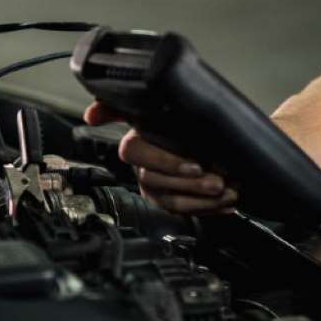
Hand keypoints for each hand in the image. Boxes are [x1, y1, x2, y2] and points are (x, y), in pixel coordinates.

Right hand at [82, 101, 237, 215]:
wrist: (186, 142)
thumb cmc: (166, 124)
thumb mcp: (147, 111)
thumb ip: (119, 107)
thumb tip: (91, 114)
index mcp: (134, 146)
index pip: (138, 155)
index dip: (167, 162)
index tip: (196, 165)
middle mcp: (142, 170)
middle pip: (161, 182)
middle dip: (192, 185)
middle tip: (218, 181)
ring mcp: (155, 190)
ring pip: (175, 201)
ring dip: (204, 201)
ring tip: (229, 194)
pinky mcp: (169, 204)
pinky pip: (187, 212)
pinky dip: (211, 210)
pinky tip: (228, 205)